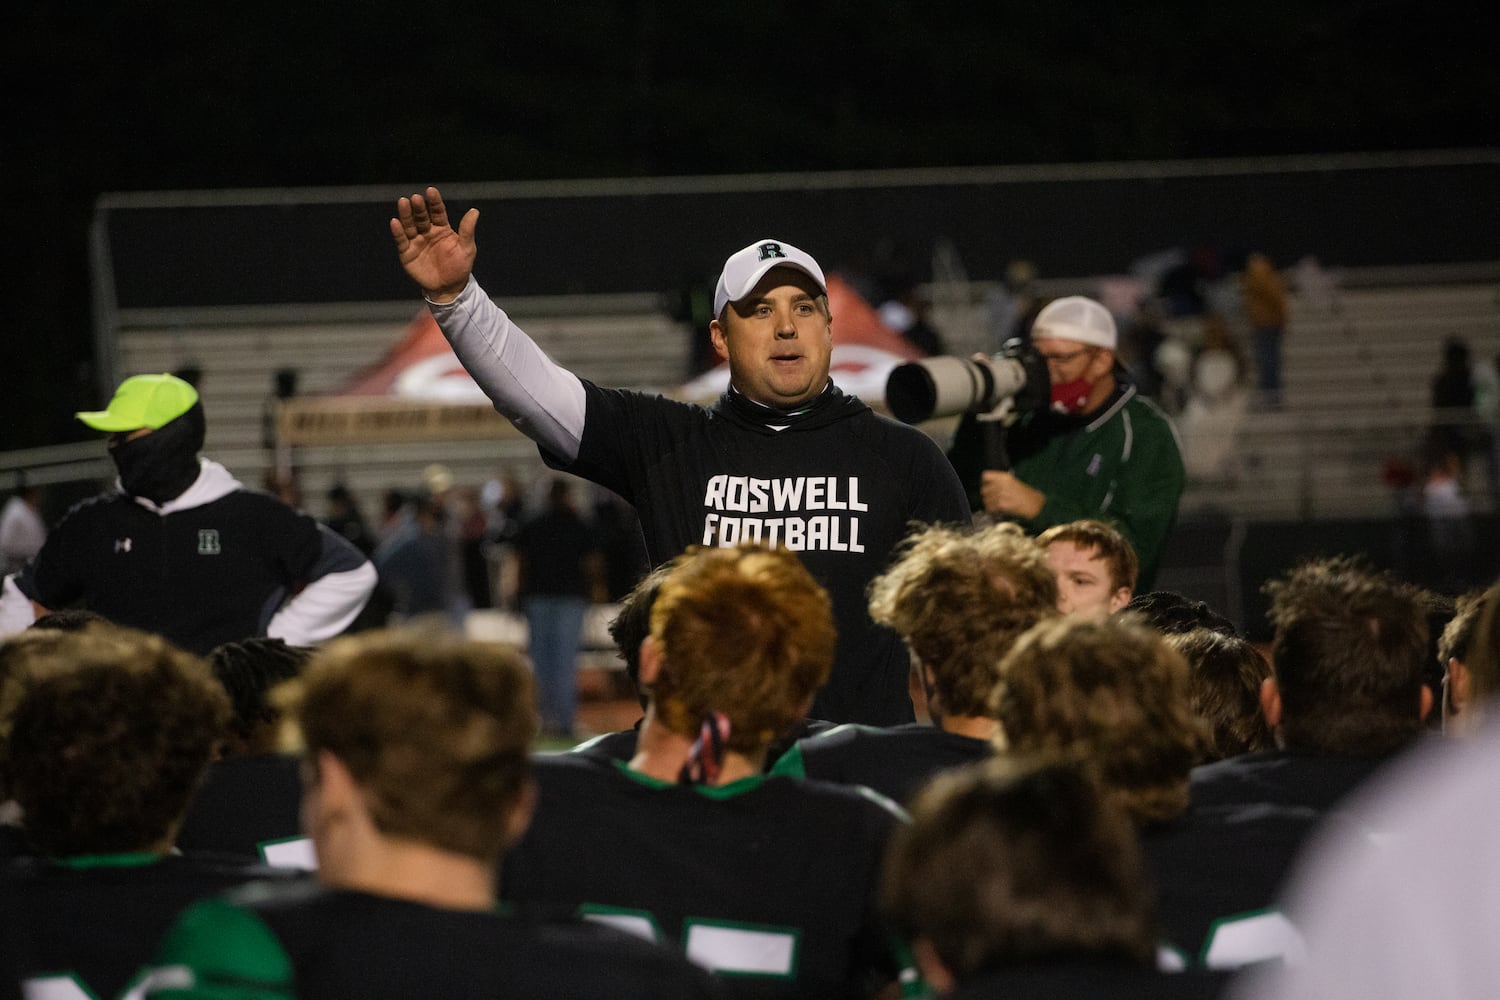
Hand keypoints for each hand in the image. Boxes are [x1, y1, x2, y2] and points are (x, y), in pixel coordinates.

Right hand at [389, 187, 478, 302]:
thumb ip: (467, 230)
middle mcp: (427, 232)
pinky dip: (397, 231)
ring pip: (410, 225)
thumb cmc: (460, 267)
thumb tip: (475, 210)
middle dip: (419, 207)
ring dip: (406, 214)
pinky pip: (401, 240)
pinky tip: (395, 222)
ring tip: (403, 202)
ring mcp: (416, 241)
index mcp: (442, 228)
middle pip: (421, 216)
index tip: (431, 191)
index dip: (434, 202)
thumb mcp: (467, 248)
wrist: (449, 288)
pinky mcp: (407, 252)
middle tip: (416, 198)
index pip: (438, 212)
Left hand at [980, 470, 1044, 519]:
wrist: (1034, 505)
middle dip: (987, 495)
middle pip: (983, 490)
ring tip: (996, 506)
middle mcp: (1001, 484)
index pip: (985, 476)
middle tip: (992, 499)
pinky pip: (989, 508)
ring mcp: (1000, 494)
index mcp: (1004, 477)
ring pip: (985, 500)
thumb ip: (999, 482)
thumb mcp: (1013, 483)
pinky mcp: (1001, 504)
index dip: (985, 482)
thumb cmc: (1025, 495)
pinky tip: (998, 511)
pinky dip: (991, 511)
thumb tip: (987, 486)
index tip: (987, 486)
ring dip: (989, 504)